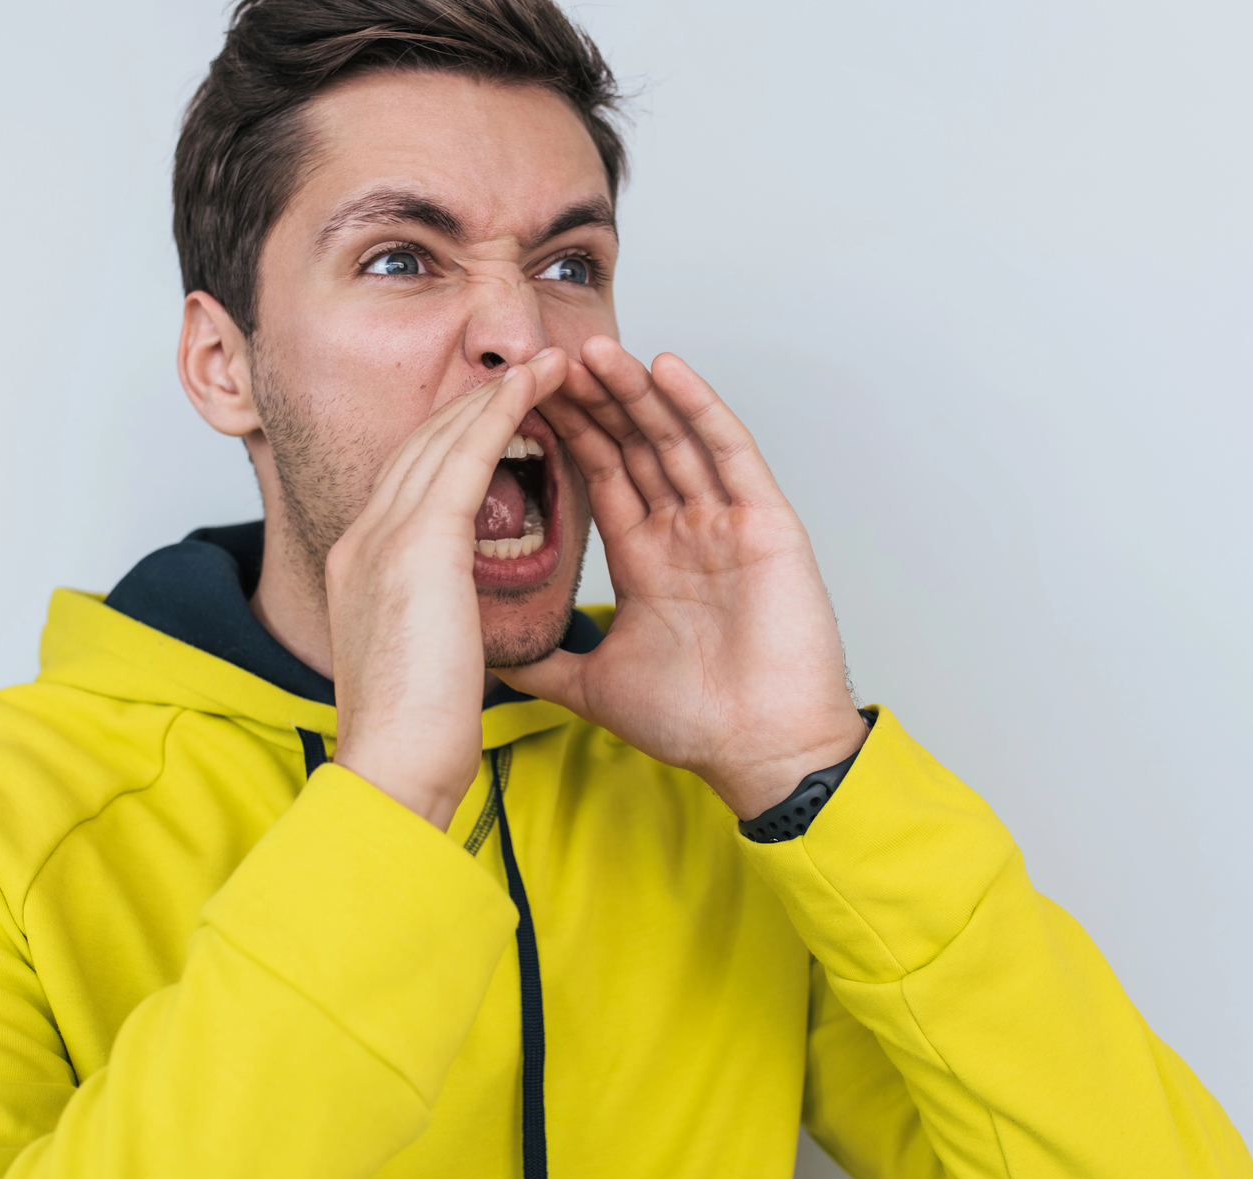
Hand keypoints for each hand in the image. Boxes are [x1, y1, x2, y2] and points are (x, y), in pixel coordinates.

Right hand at [326, 348, 568, 827]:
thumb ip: (430, 623)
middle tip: (528, 370)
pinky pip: (470, 454)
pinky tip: (539, 385)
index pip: (408, 483)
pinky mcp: (420, 541)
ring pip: (445, 436)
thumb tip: (455, 626)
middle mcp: (362, 538)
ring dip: (498, 391)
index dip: (454, 443)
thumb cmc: (413, 737)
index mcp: (358, 567)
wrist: (389, 767)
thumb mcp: (417, 661)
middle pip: (420, 445)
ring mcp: (383, 534)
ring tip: (547, 363)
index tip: (497, 422)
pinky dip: (504, 410)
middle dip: (474, 403)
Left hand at [494, 337, 867, 819]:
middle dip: (593, 398)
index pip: (601, 474)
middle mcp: (685, 531)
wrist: (760, 755)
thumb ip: (545, 663)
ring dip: (635, 391)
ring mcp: (727, 522)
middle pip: (634, 444)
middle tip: (549, 354)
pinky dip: (699, 408)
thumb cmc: (695, 724)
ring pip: (674, 437)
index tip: (524, 395)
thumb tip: (485, 658)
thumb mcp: (594, 684)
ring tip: (593, 350)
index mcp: (646, 558)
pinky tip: (665, 369)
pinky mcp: (766, 523)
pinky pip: (729, 453)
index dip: (567, 432)